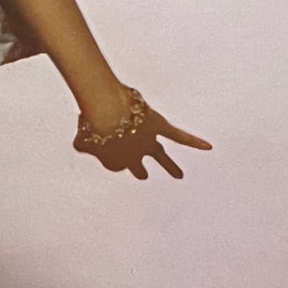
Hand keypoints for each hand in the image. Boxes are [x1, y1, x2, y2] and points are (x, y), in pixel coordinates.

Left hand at [73, 94, 211, 180]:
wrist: (105, 111)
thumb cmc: (90, 122)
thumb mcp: (80, 136)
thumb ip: (82, 142)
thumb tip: (81, 143)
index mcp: (114, 162)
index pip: (114, 163)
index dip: (107, 150)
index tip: (100, 138)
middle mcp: (134, 156)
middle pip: (137, 166)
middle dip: (139, 170)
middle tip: (142, 174)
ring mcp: (147, 142)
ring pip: (161, 157)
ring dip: (170, 166)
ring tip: (179, 176)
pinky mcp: (160, 127)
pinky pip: (180, 136)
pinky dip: (194, 141)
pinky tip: (207, 147)